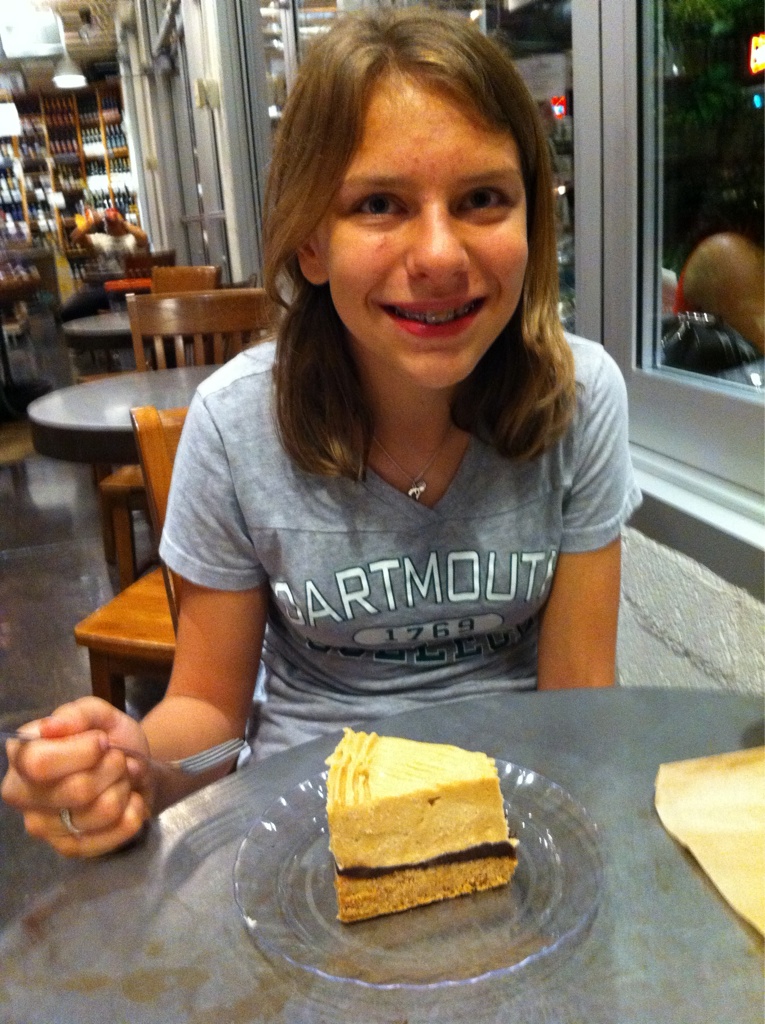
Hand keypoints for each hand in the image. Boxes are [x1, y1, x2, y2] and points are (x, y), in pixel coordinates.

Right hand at [1, 697, 151, 857]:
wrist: (135, 770)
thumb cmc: (110, 740)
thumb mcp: (100, 715)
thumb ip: (77, 714)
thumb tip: (49, 727)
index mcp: (21, 755)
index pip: (39, 763)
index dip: (84, 750)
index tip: (102, 741)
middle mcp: (21, 793)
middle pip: (77, 790)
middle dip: (113, 767)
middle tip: (117, 760)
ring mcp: (42, 826)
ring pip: (102, 811)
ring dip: (124, 787)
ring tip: (120, 779)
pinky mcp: (68, 848)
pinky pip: (116, 832)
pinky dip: (134, 810)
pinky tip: (128, 801)